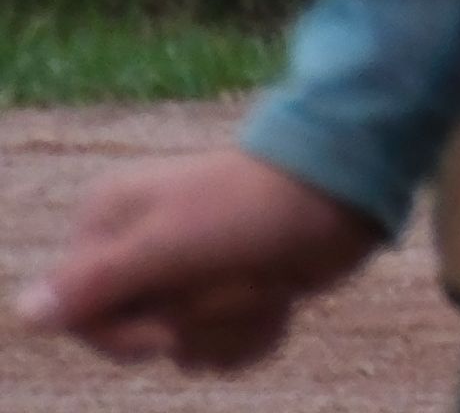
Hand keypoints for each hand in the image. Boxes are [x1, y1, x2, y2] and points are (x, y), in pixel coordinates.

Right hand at [22, 153, 383, 374]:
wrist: (347, 189)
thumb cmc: (254, 207)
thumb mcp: (168, 244)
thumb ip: (96, 281)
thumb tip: (28, 312)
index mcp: (108, 226)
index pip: (79, 318)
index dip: (125, 335)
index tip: (166, 329)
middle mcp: (140, 249)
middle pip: (134, 338)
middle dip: (193, 323)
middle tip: (233, 281)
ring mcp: (188, 273)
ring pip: (187, 349)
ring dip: (233, 326)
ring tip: (264, 282)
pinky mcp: (232, 292)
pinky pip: (226, 349)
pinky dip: (258, 333)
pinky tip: (281, 297)